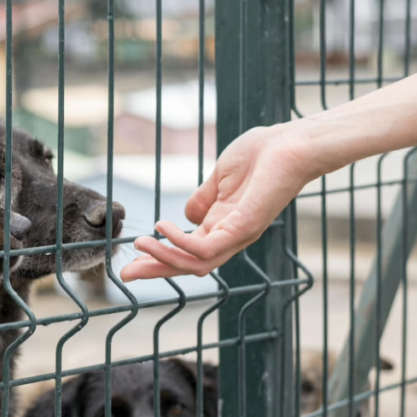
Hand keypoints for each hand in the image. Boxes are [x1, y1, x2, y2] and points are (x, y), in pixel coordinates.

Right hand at [120, 124, 318, 280]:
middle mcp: (229, 237)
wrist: (291, 144)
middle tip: (125, 273)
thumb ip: (203, 198)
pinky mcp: (243, 228)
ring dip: (163, 258)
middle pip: (187, 266)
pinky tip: (163, 226)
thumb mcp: (220, 178)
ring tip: (140, 243)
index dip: (159, 257)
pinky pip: (205, 248)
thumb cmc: (261, 154)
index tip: (132, 259)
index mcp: (222, 226)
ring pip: (194, 264)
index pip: (186, 252)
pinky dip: (180, 242)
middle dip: (155, 270)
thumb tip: (186, 215)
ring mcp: (237, 235)